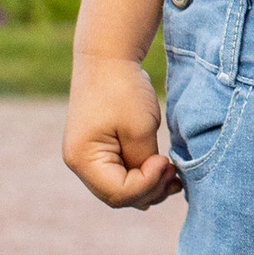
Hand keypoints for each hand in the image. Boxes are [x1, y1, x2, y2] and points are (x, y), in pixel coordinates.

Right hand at [63, 55, 181, 210]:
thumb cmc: (123, 89)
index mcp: (83, 158)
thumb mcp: (140, 129)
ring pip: (120, 189)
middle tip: (174, 172)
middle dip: (150, 190)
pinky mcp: (97, 151)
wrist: (107, 58)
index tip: (166, 162)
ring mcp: (86, 158)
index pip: (119, 193)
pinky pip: (120, 175)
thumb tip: (151, 187)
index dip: (148, 185)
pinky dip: (141, 176)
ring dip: (148, 186)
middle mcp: (78, 163)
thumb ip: (144, 164)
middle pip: (117, 197)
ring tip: (173, 174)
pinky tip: (162, 169)